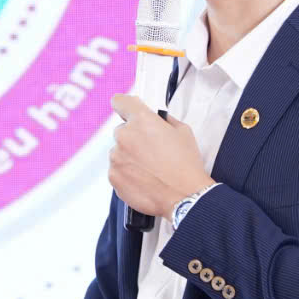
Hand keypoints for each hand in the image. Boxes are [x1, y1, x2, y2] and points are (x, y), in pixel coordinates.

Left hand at [107, 94, 213, 219]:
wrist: (185, 196)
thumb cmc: (186, 166)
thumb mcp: (183, 131)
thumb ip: (164, 120)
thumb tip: (157, 119)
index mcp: (141, 120)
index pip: (120, 101)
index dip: (125, 105)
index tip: (126, 109)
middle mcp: (125, 136)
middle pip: (122, 131)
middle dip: (134, 138)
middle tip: (152, 151)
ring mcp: (116, 157)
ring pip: (119, 152)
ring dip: (130, 157)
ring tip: (151, 169)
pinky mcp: (113, 176)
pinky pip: (117, 170)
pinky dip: (127, 173)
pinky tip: (145, 179)